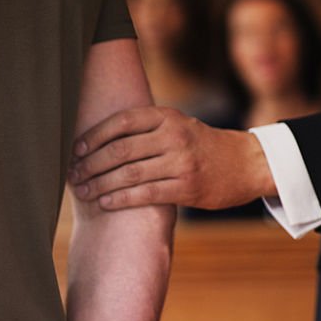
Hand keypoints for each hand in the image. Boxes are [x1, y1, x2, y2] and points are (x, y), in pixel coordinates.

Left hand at [68, 106, 276, 210]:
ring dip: (101, 185)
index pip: (122, 122)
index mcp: (167, 116)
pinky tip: (105, 203)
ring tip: (83, 192)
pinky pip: (146, 194)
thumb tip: (95, 142)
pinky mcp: (187, 187)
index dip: (95, 136)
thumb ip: (144, 129)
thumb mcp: (176, 125)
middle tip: (73, 176)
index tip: (76, 150)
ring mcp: (182, 162)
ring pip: (130, 174)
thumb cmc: (199, 146)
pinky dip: (121, 199)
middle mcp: (174, 136)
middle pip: (121, 150)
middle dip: (91, 165)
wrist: (247, 163)